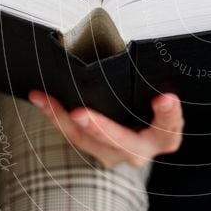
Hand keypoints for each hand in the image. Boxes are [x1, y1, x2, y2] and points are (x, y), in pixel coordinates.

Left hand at [28, 90, 183, 168]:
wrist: (143, 135)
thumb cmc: (154, 109)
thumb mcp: (162, 101)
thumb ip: (156, 91)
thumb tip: (152, 57)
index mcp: (165, 137)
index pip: (169, 126)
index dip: (168, 114)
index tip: (165, 98)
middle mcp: (140, 150)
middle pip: (121, 142)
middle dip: (100, 128)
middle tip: (81, 115)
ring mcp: (115, 154)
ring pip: (87, 141)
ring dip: (63, 119)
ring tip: (47, 100)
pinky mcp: (95, 151)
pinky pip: (72, 135)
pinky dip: (55, 116)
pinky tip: (41, 99)